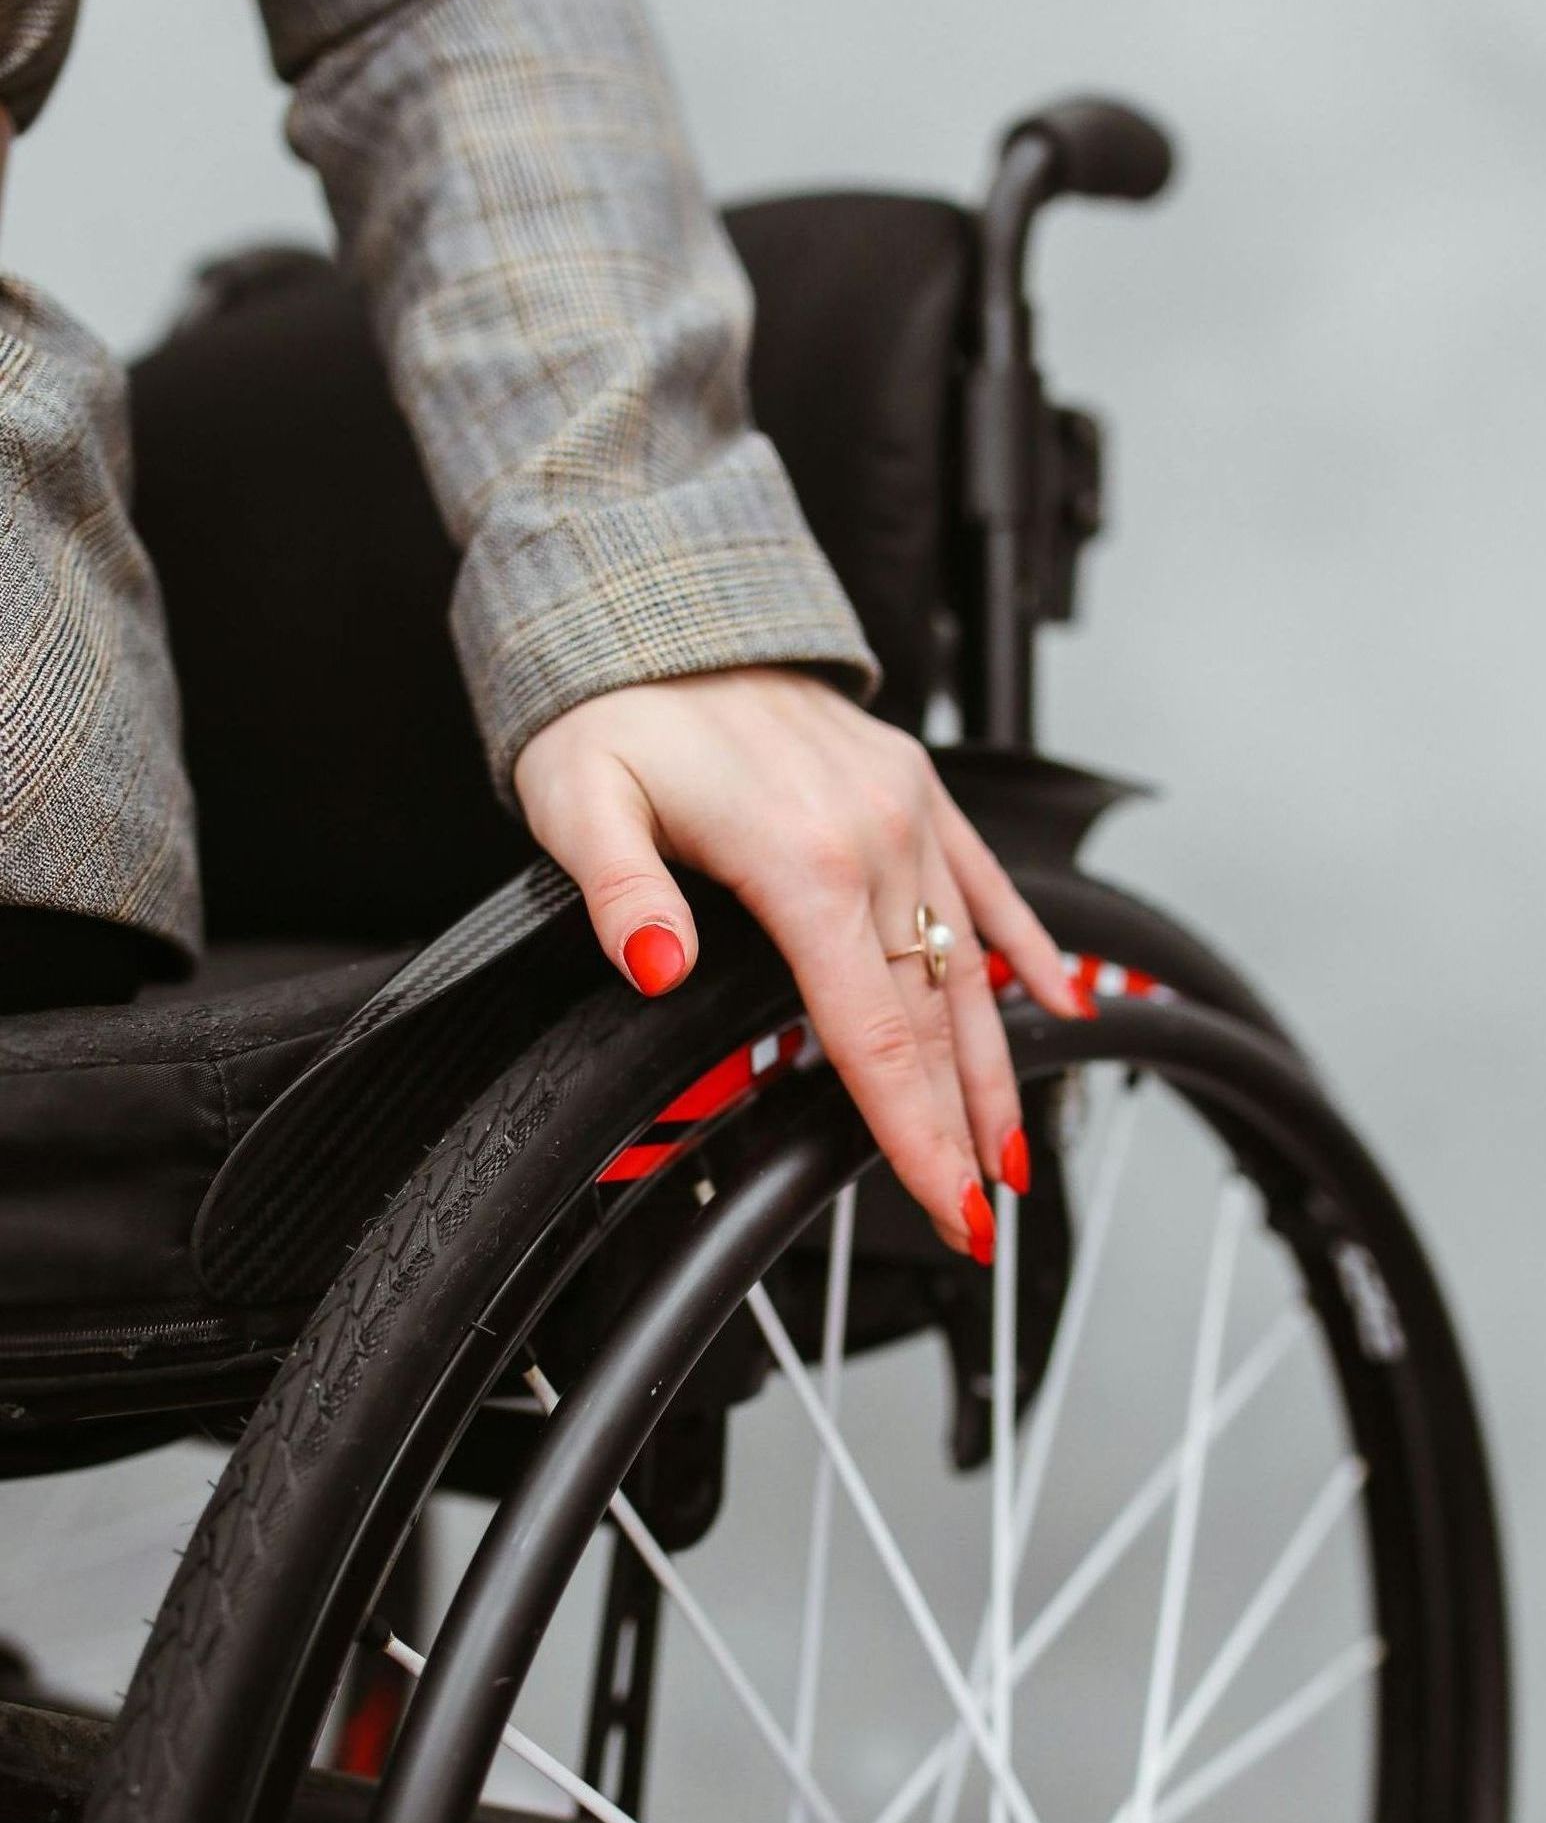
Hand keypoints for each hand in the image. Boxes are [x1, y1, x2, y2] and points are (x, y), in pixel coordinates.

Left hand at [513, 668, 1088, 1258]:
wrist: (657, 605)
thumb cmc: (613, 712)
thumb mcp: (582, 801)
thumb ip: (620, 893)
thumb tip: (656, 965)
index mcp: (802, 860)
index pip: (872, 1035)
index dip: (912, 1133)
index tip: (947, 1205)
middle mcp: (874, 837)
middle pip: (932, 1020)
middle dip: (962, 1128)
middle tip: (984, 1217)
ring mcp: (906, 813)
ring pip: (970, 967)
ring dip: (998, 1067)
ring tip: (1015, 1151)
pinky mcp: (915, 792)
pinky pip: (987, 885)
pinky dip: (1028, 949)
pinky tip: (1062, 1005)